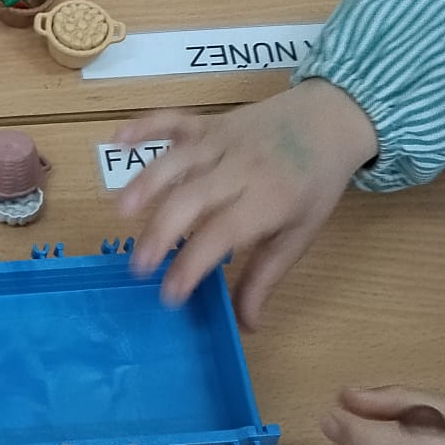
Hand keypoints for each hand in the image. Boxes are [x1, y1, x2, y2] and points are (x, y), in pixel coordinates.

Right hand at [116, 79, 377, 325]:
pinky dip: (142, 127)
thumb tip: (246, 326)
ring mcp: (220, 140)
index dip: (192, 264)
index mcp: (268, 200)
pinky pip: (172, 120)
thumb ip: (265, 277)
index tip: (170, 295)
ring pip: (176, 160)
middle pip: (191, 198)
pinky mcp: (207, 122)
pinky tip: (115, 140)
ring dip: (145, 184)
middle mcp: (240, 168)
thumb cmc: (313, 184)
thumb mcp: (299, 234)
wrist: (330, 119)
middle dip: (160, 232)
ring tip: (120, 214)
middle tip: (138, 266)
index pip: (222, 234)